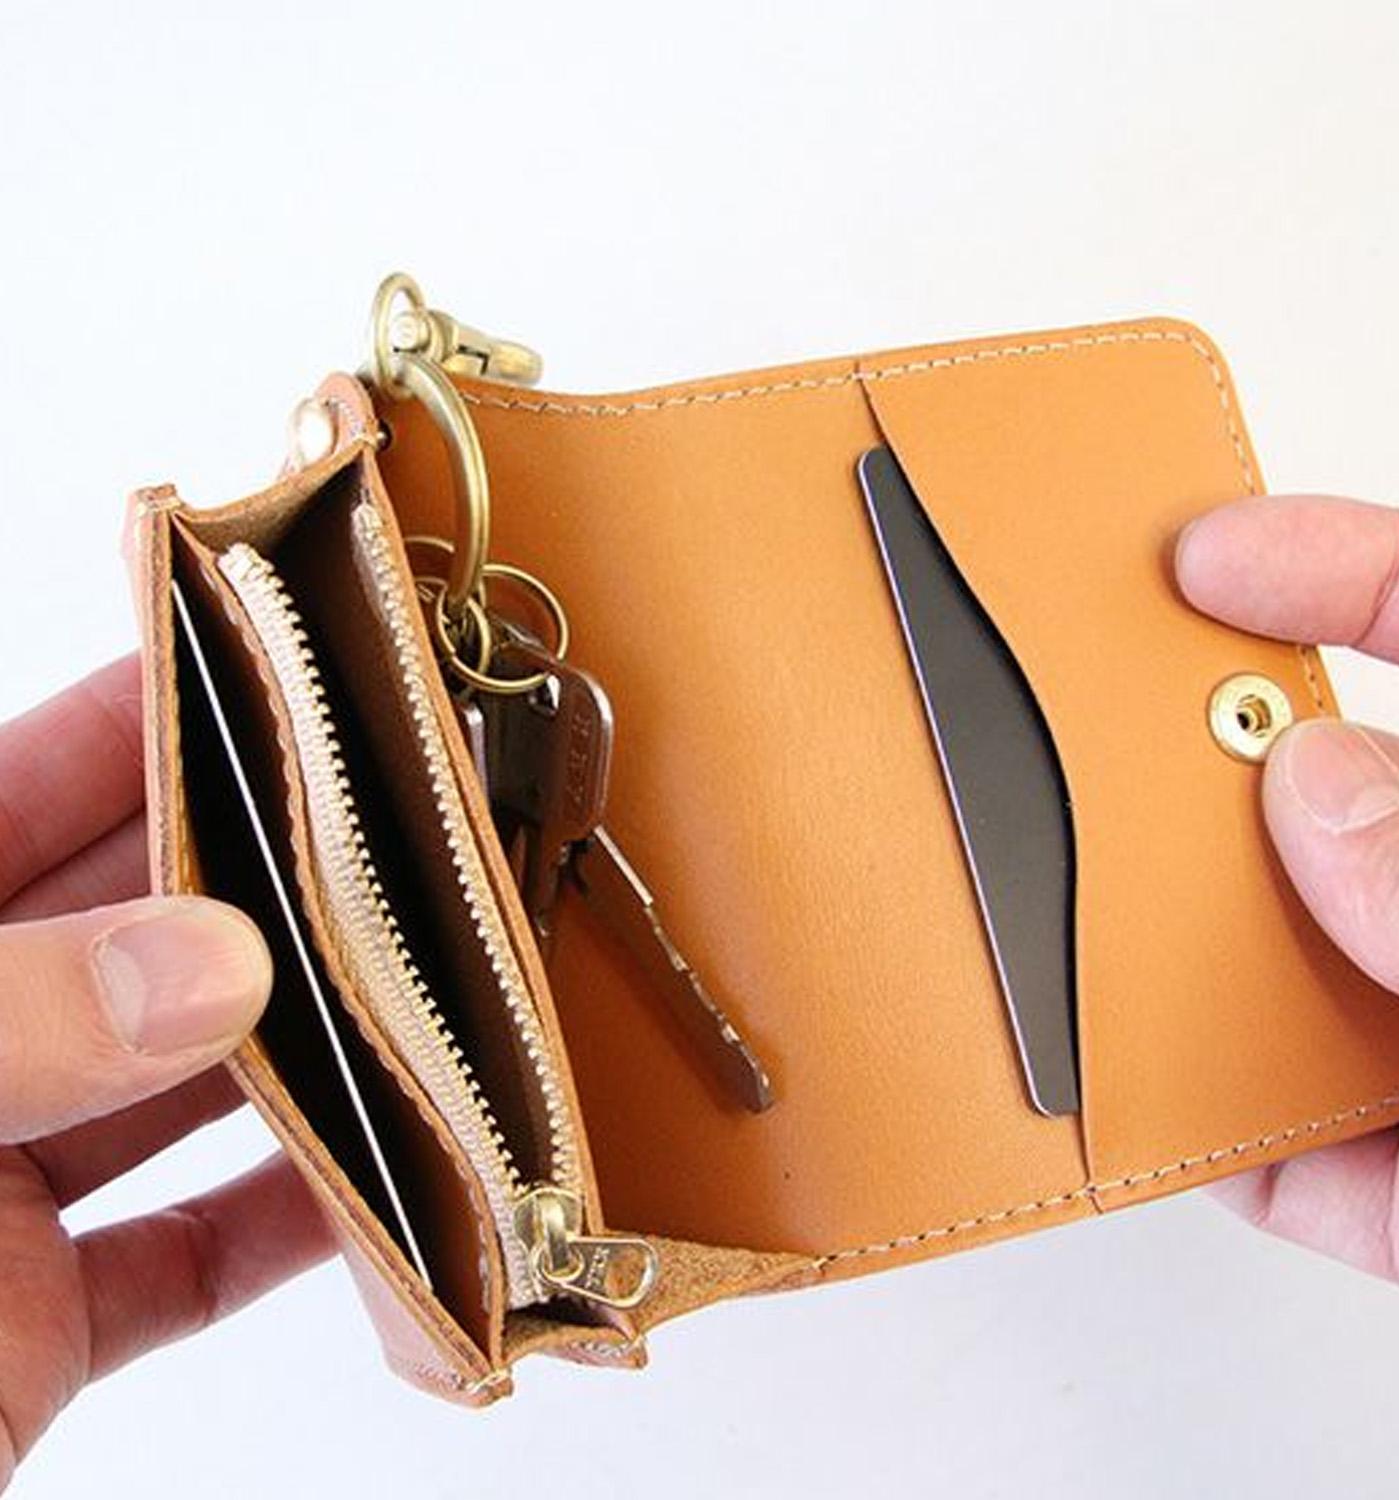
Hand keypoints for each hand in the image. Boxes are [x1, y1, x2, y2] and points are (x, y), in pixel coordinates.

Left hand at [0, 657, 331, 1487]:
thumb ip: (8, 1025)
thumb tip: (213, 962)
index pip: (12, 785)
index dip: (142, 713)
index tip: (281, 654)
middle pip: (131, 930)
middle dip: (266, 877)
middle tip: (404, 819)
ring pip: (180, 1088)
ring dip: (306, 1049)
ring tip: (428, 978)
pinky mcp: (28, 1329)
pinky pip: (185, 1258)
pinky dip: (290, 1225)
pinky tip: (385, 1176)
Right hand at [1177, 494, 1398, 1369]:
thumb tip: (1320, 797)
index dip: (1356, 571)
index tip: (1219, 559)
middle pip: (1365, 801)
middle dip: (1242, 763)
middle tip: (1128, 732)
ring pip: (1312, 965)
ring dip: (1209, 949)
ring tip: (1107, 905)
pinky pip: (1295, 1146)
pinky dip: (1219, 1130)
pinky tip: (1158, 1093)